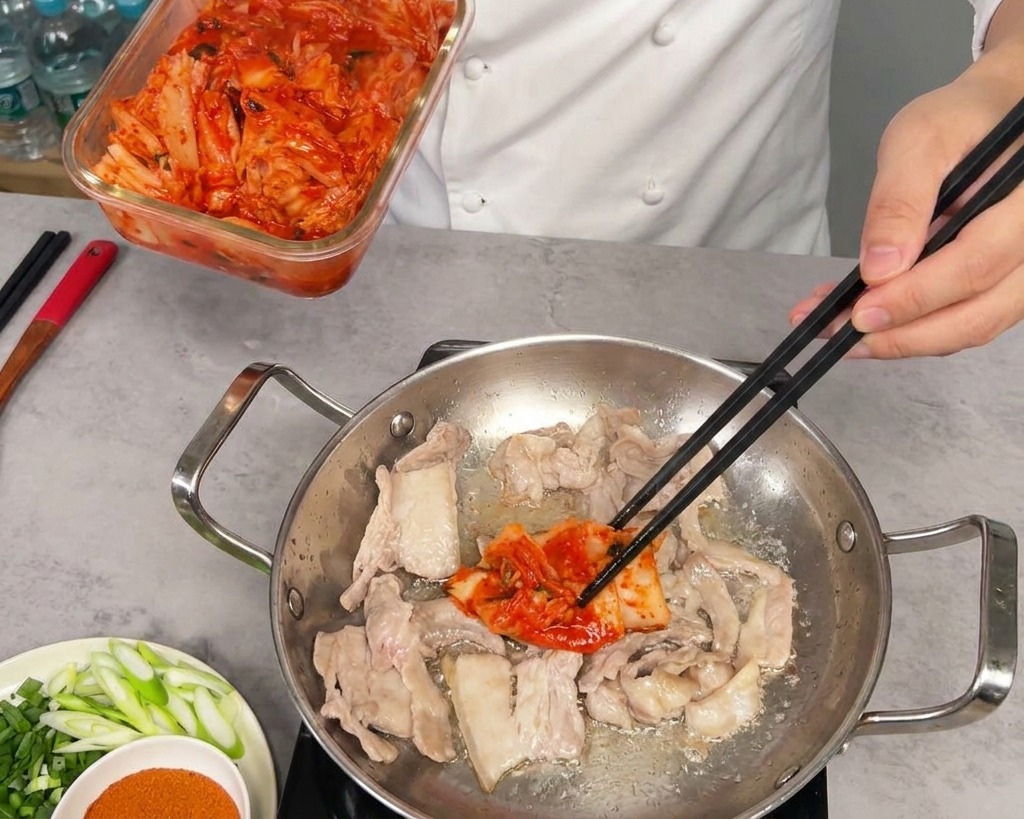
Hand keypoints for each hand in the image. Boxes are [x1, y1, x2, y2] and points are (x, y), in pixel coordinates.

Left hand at [789, 34, 1023, 358]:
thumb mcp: (920, 140)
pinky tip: (873, 322)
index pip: (975, 264)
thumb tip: (879, 269)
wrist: (994, 116)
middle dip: (904, 334)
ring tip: (844, 336)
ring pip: (975, 326)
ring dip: (907, 341)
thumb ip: (899, 201)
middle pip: (980, 313)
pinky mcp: (1006, 282)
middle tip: (842, 336)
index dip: (915, 297)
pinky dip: (919, 329)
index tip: (859, 312)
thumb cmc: (962, 121)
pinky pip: (968, 319)